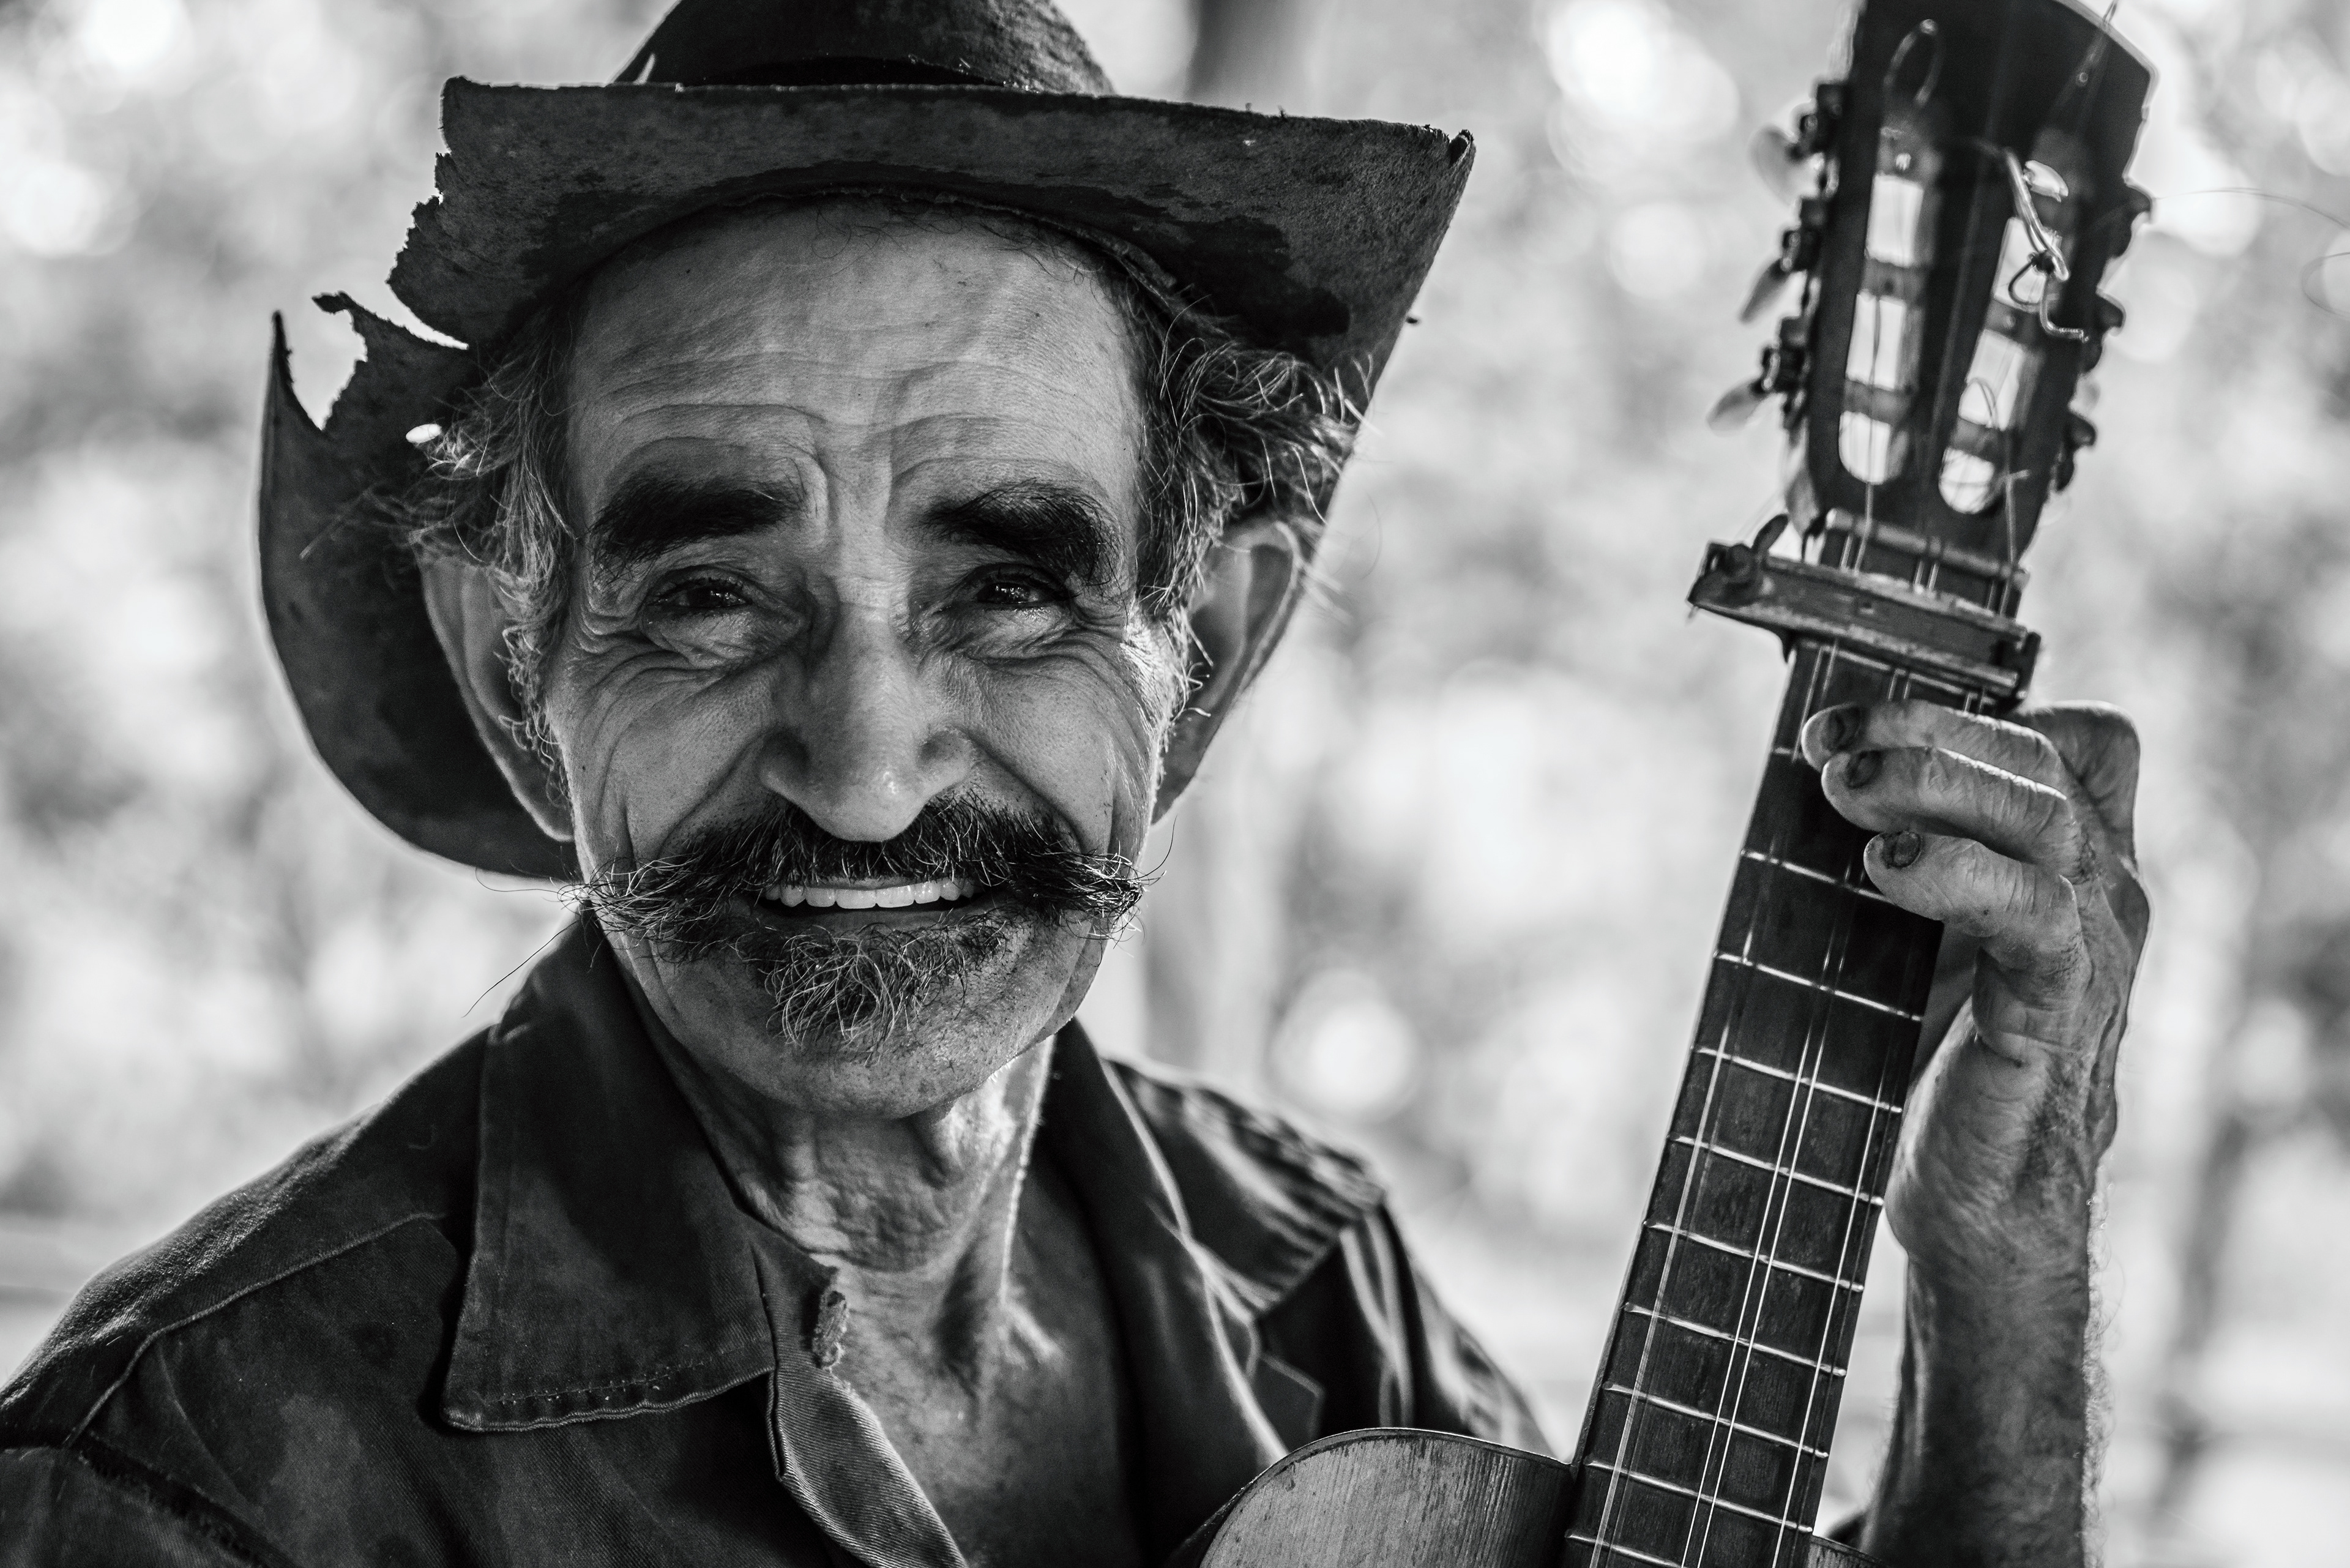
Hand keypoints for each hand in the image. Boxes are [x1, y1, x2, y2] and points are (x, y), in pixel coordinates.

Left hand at [1798, 700, 2148, 1288]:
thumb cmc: (1930, 1058)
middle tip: (1831, 744)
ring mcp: (2089, 946)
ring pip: (2047, 815)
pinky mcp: (2059, 1008)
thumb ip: (1894, 852)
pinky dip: (1959, 873)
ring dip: (1938, 783)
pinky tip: (1886, 868)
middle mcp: (2098, 890)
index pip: (2075, 740)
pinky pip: (2034, 913)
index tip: (1855, 724)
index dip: (1976, 712)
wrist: (1975, 1200)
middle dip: (1930, 728)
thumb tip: (1807, 774)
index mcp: (2069, 862)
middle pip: (2047, 756)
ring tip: (1846, 789)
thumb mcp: (1910, 932)